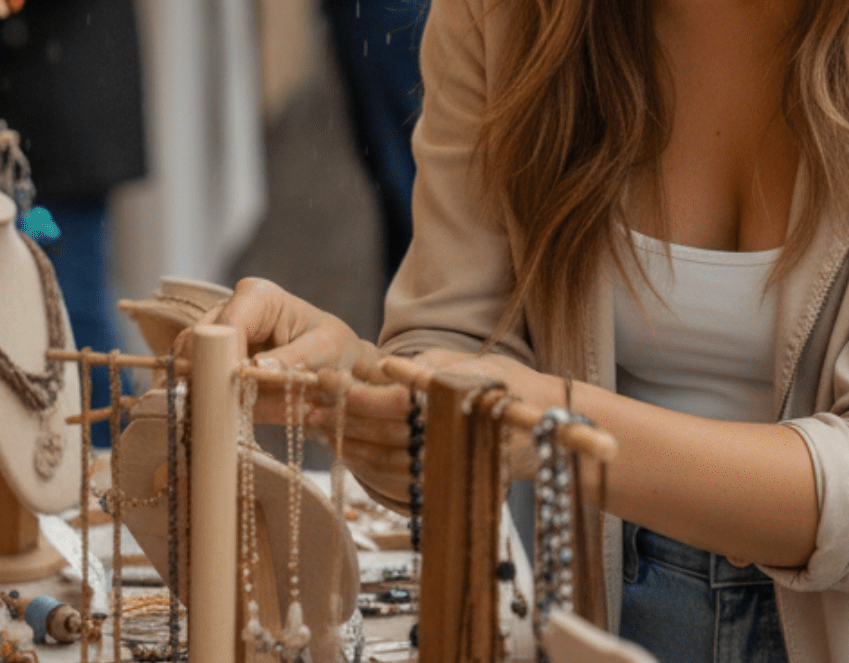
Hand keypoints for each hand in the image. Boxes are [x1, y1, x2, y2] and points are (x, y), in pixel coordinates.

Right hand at [185, 277, 374, 423]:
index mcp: (257, 298)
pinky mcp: (209, 367)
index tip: (238, 389)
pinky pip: (192, 388)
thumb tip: (253, 368)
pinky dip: (206, 405)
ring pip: (187, 368)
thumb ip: (292, 359)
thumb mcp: (325, 350)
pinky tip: (225, 416)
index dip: (226, 359)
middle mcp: (227, 312)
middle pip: (197, 346)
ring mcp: (213, 340)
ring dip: (206, 394)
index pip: (226, 327)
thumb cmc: (333, 349)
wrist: (335, 368)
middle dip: (211, 379)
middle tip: (231, 407)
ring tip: (233, 412)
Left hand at [301, 349, 555, 503]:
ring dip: (346, 443)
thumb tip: (380, 366)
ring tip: (319, 423)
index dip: (353, 392)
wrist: (543, 426)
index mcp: (450, 406)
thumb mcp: (470, 363)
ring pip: (381, 461)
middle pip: (379, 434)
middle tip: (305, 401)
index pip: (390, 402)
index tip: (323, 378)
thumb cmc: (507, 385)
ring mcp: (442, 469)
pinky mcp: (439, 486)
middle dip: (339, 418)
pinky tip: (348, 449)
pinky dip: (365, 467)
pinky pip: (393, 482)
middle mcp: (444, 442)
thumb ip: (424, 367)